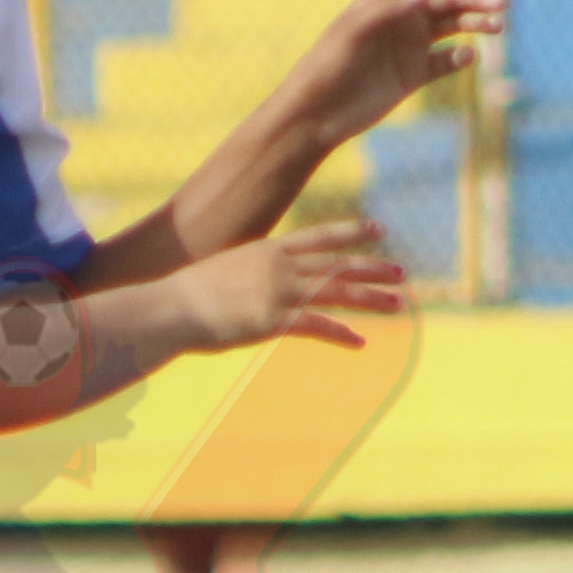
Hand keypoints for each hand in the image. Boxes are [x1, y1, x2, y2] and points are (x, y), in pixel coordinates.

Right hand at [186, 218, 407, 353]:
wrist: (170, 306)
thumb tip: (253, 278)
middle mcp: (279, 266)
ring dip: (370, 298)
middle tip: (402, 272)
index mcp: (268, 250)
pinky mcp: (273, 320)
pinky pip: (317, 326)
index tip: (378, 230)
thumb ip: (247, 272)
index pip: (320, 237)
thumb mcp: (224, 272)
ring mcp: (278, 292)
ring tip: (397, 305)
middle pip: (337, 263)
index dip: (352, 232)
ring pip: (337, 292)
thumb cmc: (187, 294)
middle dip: (373, 268)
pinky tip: (360, 342)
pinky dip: (341, 334)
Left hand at [285, 0, 503, 147]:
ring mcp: (409, 46)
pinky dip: (461, 57)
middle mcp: (401, 18)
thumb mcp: (353, 33)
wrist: (316, 114)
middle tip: (502, 3)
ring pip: (453, 26)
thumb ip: (388, 9)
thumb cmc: (327, 66)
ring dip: (477, 21)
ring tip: (497, 26)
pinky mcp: (414, 75)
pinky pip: (446, 61)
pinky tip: (467, 57)